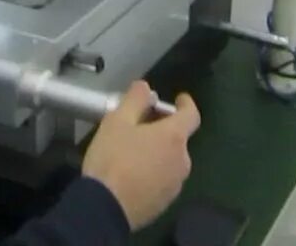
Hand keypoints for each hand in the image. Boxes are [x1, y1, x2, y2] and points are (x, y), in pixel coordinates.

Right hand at [82, 81, 200, 230]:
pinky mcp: (165, 204)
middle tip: (140, 126)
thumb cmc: (112, 159)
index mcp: (174, 137)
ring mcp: (175, 185)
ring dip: (158, 153)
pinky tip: (132, 176)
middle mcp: (182, 161)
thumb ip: (135, 99)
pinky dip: (153, 173)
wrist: (104, 208)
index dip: (186, 104)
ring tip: (132, 153)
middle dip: (163, 129)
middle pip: (178, 139)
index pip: (191, 114)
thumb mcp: (117, 121)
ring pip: (170, 160)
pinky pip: (163, 180)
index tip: (179, 99)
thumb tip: (146, 87)